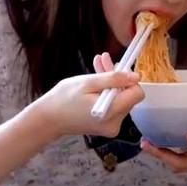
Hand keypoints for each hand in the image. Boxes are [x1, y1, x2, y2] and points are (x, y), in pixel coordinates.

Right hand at [29, 53, 143, 138]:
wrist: (49, 118)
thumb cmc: (64, 99)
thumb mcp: (89, 82)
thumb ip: (114, 78)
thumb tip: (136, 76)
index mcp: (111, 113)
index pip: (137, 94)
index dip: (128, 79)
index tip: (116, 68)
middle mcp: (115, 123)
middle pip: (127, 95)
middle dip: (117, 77)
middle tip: (103, 59)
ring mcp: (111, 126)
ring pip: (120, 98)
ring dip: (110, 81)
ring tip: (98, 63)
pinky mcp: (106, 126)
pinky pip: (113, 104)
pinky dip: (106, 91)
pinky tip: (96, 78)